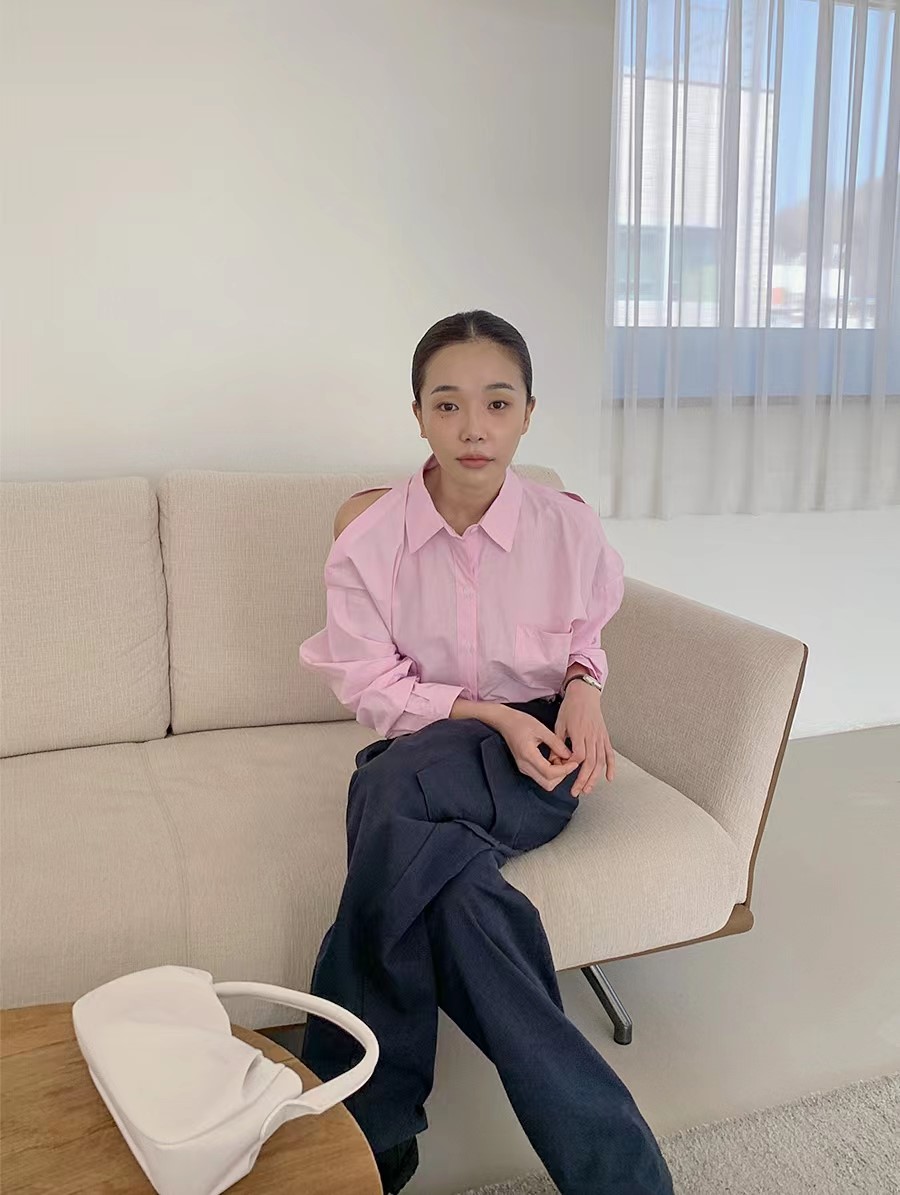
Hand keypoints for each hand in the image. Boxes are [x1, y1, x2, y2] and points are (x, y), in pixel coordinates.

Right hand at [494, 708, 581, 791]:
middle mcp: (524, 765)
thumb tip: (569, 755)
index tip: (574, 763)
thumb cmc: (520, 722)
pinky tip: (554, 760)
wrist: (505, 722)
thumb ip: (556, 743)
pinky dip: (551, 772)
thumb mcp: (541, 729)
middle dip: (561, 776)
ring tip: (561, 760)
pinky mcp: (525, 767)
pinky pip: (540, 777)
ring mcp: (523, 768)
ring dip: (556, 775)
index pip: (549, 773)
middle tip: (568, 763)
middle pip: (547, 783)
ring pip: (545, 782)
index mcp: (528, 755)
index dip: (565, 771)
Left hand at [547, 681, 614, 795]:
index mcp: (579, 733)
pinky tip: (609, 777)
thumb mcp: (559, 723)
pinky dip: (611, 766)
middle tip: (577, 791)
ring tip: (588, 789)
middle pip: (591, 763)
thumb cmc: (571, 708)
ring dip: (595, 777)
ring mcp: (600, 737)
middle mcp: (592, 736)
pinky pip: (610, 754)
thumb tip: (553, 760)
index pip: (578, 756)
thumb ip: (557, 743)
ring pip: (600, 761)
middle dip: (584, 779)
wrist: (585, 694)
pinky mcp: (605, 737)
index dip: (572, 766)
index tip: (565, 771)